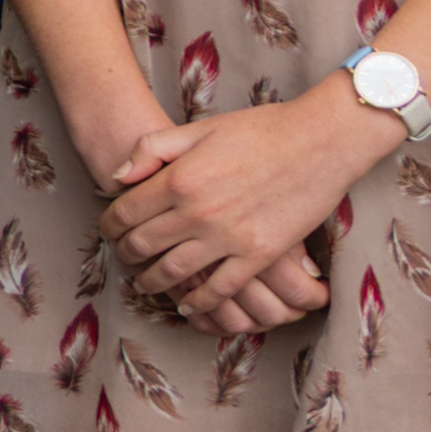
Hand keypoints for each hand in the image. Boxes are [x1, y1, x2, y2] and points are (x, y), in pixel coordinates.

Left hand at [108, 86, 393, 313]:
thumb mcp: (200, 128)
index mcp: (178, 180)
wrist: (321, 141)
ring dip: (153, 282)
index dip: (109, 226)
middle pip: (143, 245)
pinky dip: (199, 301)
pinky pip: (220, 289)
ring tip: (146, 283)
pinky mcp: (259, 255)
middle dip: (126, 254)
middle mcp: (198, 213)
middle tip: (124, 257)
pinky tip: (188, 303)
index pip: (124, 214)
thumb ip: (153, 149)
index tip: (109, 231)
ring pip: (174, 272)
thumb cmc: (261, 130)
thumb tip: (117, 177)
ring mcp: (229, 237)